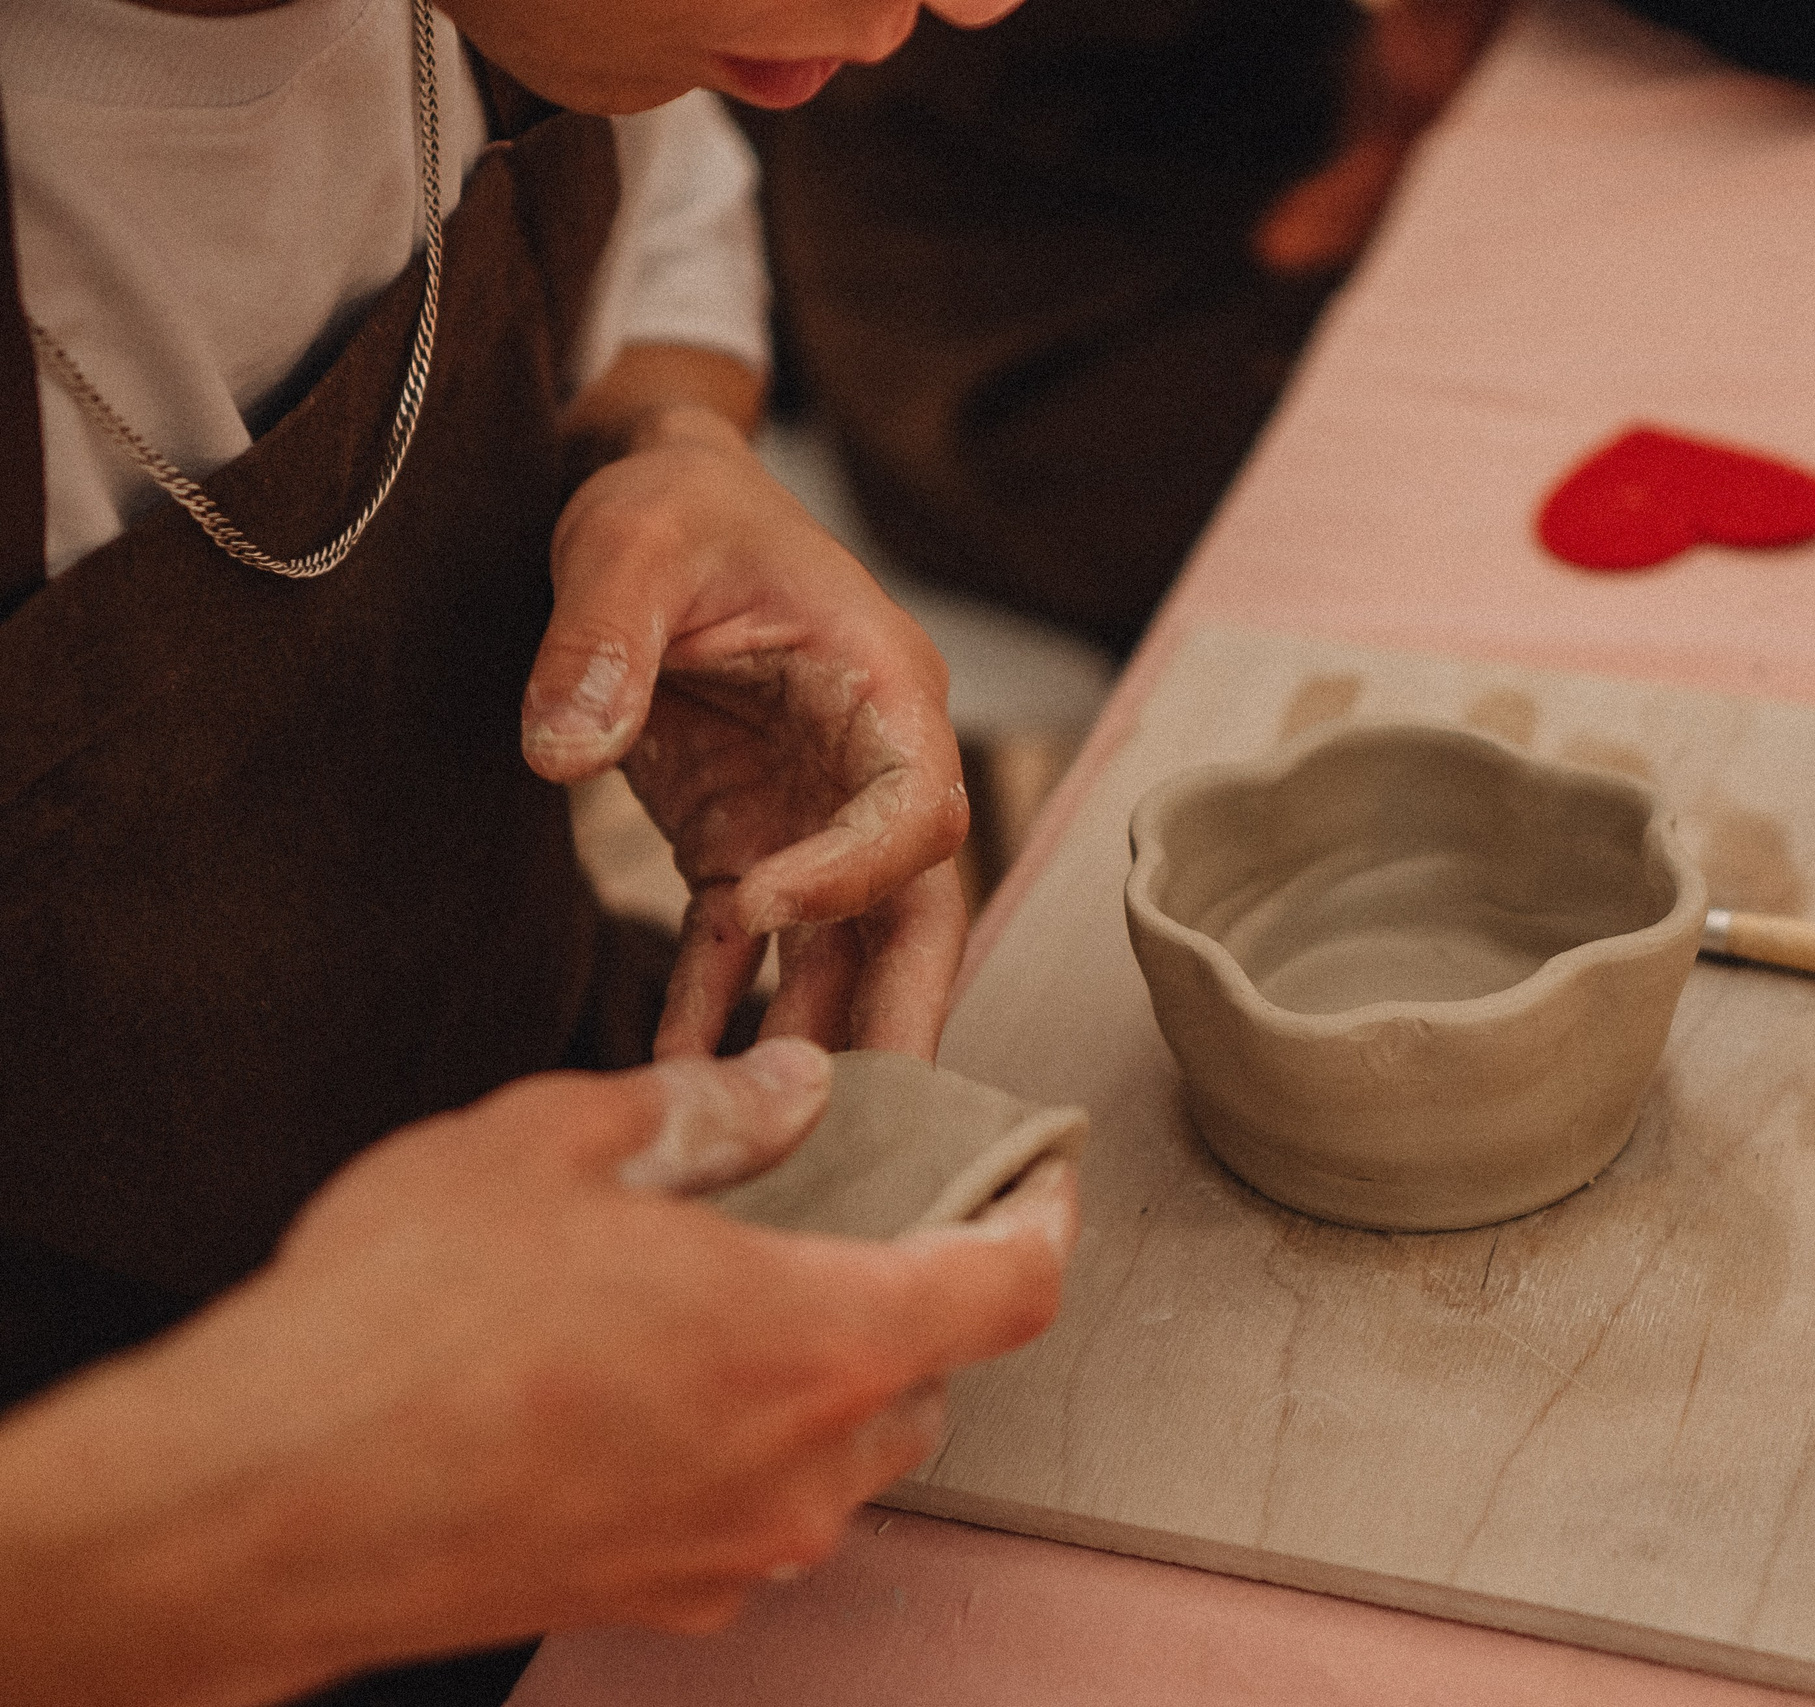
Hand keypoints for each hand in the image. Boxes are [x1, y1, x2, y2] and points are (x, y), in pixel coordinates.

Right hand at [0, 1040, 1075, 1706]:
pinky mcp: (655, 1599)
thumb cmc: (404, 1317)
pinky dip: (743, 1443)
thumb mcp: (556, 1145)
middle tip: (865, 1217)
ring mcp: (730, 1552)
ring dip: (829, 1377)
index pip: (1010, 1288)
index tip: (1040, 1177)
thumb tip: (792, 1088)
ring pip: (846, 1457)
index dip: (1042, 1218)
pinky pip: (752, 1514)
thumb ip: (702, 1111)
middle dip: (916, 1294)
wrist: (261, 1506)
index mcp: (815, 1342)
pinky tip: (652, 1383)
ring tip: (740, 1294)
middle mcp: (802, 1470)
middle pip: (931, 1376)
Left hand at [523, 351, 969, 1059]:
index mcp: (882, 688)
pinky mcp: (748, 843)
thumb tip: (563, 748)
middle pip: (917, 912)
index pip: (916, 806)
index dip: (857, 869)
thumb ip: (602, 635)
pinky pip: (747, 949)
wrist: (659, 507)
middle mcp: (870, 768)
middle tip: (876, 1117)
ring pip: (844, 951)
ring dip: (810, 1038)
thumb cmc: (675, 507)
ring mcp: (814, 818)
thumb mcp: (630, 540)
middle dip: (901, 1012)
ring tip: (765, 1128)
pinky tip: (678, 1072)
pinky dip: (718, 1009)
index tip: (764, 903)